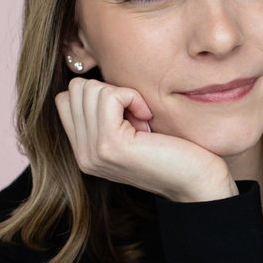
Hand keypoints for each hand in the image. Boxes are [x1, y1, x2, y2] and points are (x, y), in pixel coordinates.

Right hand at [53, 77, 233, 202]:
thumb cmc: (173, 151)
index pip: (65, 99)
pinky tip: (147, 116)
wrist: (197, 181)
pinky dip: (132, 96)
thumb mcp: (129, 131)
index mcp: (83, 152)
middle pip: (75, 90)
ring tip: (143, 119)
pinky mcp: (110, 144)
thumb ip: (104, 114)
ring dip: (122, 94)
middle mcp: (83, 155)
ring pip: (89, 89)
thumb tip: (92, 81)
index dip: (97, 93)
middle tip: (136, 115)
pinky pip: (110, 96)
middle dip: (109, 91)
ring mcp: (93, 152)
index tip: (126, 112)